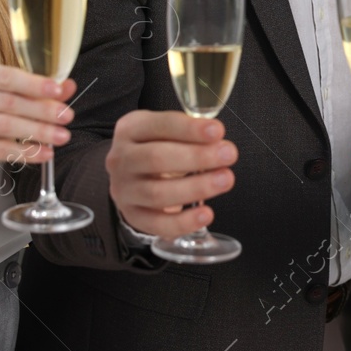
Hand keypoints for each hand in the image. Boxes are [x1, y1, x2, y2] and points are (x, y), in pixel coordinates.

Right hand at [0, 64, 75, 208]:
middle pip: (8, 101)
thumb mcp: (8, 98)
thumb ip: (36, 91)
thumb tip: (69, 86)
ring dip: (39, 131)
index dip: (34, 84)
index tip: (59, 91)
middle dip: (42, 110)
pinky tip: (45, 153)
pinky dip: (26, 152)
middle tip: (67, 116)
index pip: (6, 76)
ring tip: (62, 136)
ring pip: (5, 126)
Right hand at [105, 109, 237, 238]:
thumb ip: (190, 133)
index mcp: (130, 130)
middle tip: (228, 154)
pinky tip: (206, 214)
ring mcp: (124, 190)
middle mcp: (122, 159)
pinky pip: (157, 224)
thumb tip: (217, 141)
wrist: (132, 174)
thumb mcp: (167, 131)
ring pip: (157, 193)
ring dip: (196, 187)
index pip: (159, 126)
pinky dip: (184, 222)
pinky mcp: (132, 216)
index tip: (217, 131)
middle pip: (156, 158)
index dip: (189, 129)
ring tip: (225, 180)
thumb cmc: (157, 147)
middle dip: (197, 157)